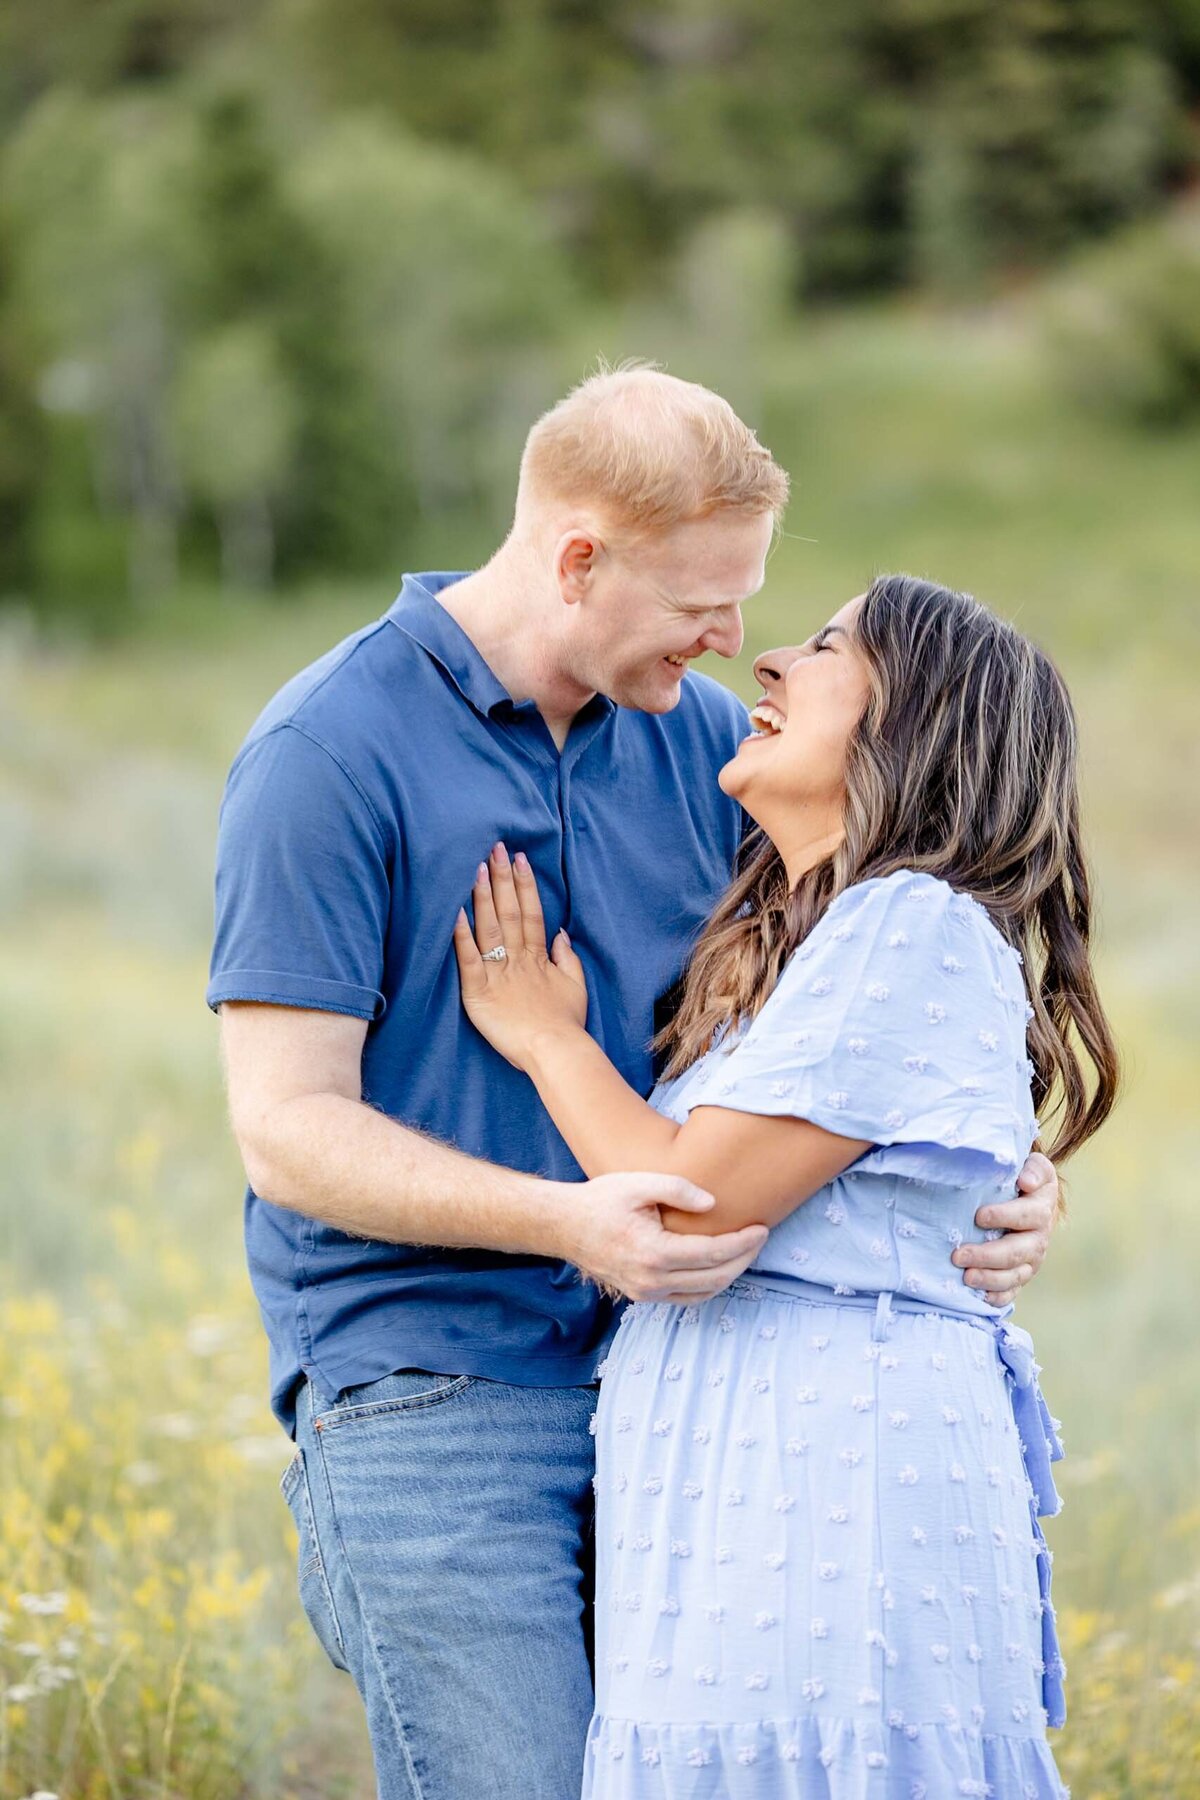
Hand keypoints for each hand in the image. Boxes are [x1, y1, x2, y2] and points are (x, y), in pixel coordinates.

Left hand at [454, 842, 587, 1071]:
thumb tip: (562, 933)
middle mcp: (518, 959)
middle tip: (495, 848)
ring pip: (489, 928)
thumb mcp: (575, 987)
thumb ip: (567, 958)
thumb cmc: (566, 1024)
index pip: (531, 913)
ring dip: (483, 897)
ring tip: (477, 868)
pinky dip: (460, 936)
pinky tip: (454, 913)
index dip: (525, 885)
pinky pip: (468, 959)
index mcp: (539, 957)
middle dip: (503, 879)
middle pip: (509, 912)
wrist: (556, 1051)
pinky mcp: (479, 992)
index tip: (519, 859)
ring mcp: (498, 974)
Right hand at [557, 1171, 770, 1303]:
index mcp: (652, 1253)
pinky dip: (708, 1283)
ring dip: (729, 1274)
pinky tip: (718, 1265)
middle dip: (743, 1259)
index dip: (743, 1243)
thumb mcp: (638, 1183)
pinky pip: (686, 1296)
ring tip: (744, 1251)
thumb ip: (677, 1188)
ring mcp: (646, 1293)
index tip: (761, 1229)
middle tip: (759, 1238)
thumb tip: (713, 1204)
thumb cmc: (600, 1200)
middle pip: (714, 1278)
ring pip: (703, 1293)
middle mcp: (651, 1281)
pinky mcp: (641, 1296)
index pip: (712, 1254)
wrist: (564, 1226)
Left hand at [953, 1150, 1058, 1306]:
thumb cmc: (1019, 1178)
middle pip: (1018, 1251)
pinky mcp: (1020, 1275)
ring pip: (1015, 1275)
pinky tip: (979, 1297)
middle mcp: (1040, 1236)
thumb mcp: (1030, 1165)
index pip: (1027, 1214)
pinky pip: (1012, 1291)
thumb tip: (1025, 1181)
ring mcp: (1031, 1259)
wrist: (1026, 1196)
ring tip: (965, 1277)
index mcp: (1042, 1206)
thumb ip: (1031, 1168)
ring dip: (990, 1278)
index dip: (1004, 1216)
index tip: (979, 1216)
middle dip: (988, 1255)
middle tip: (959, 1255)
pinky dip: (997, 1297)